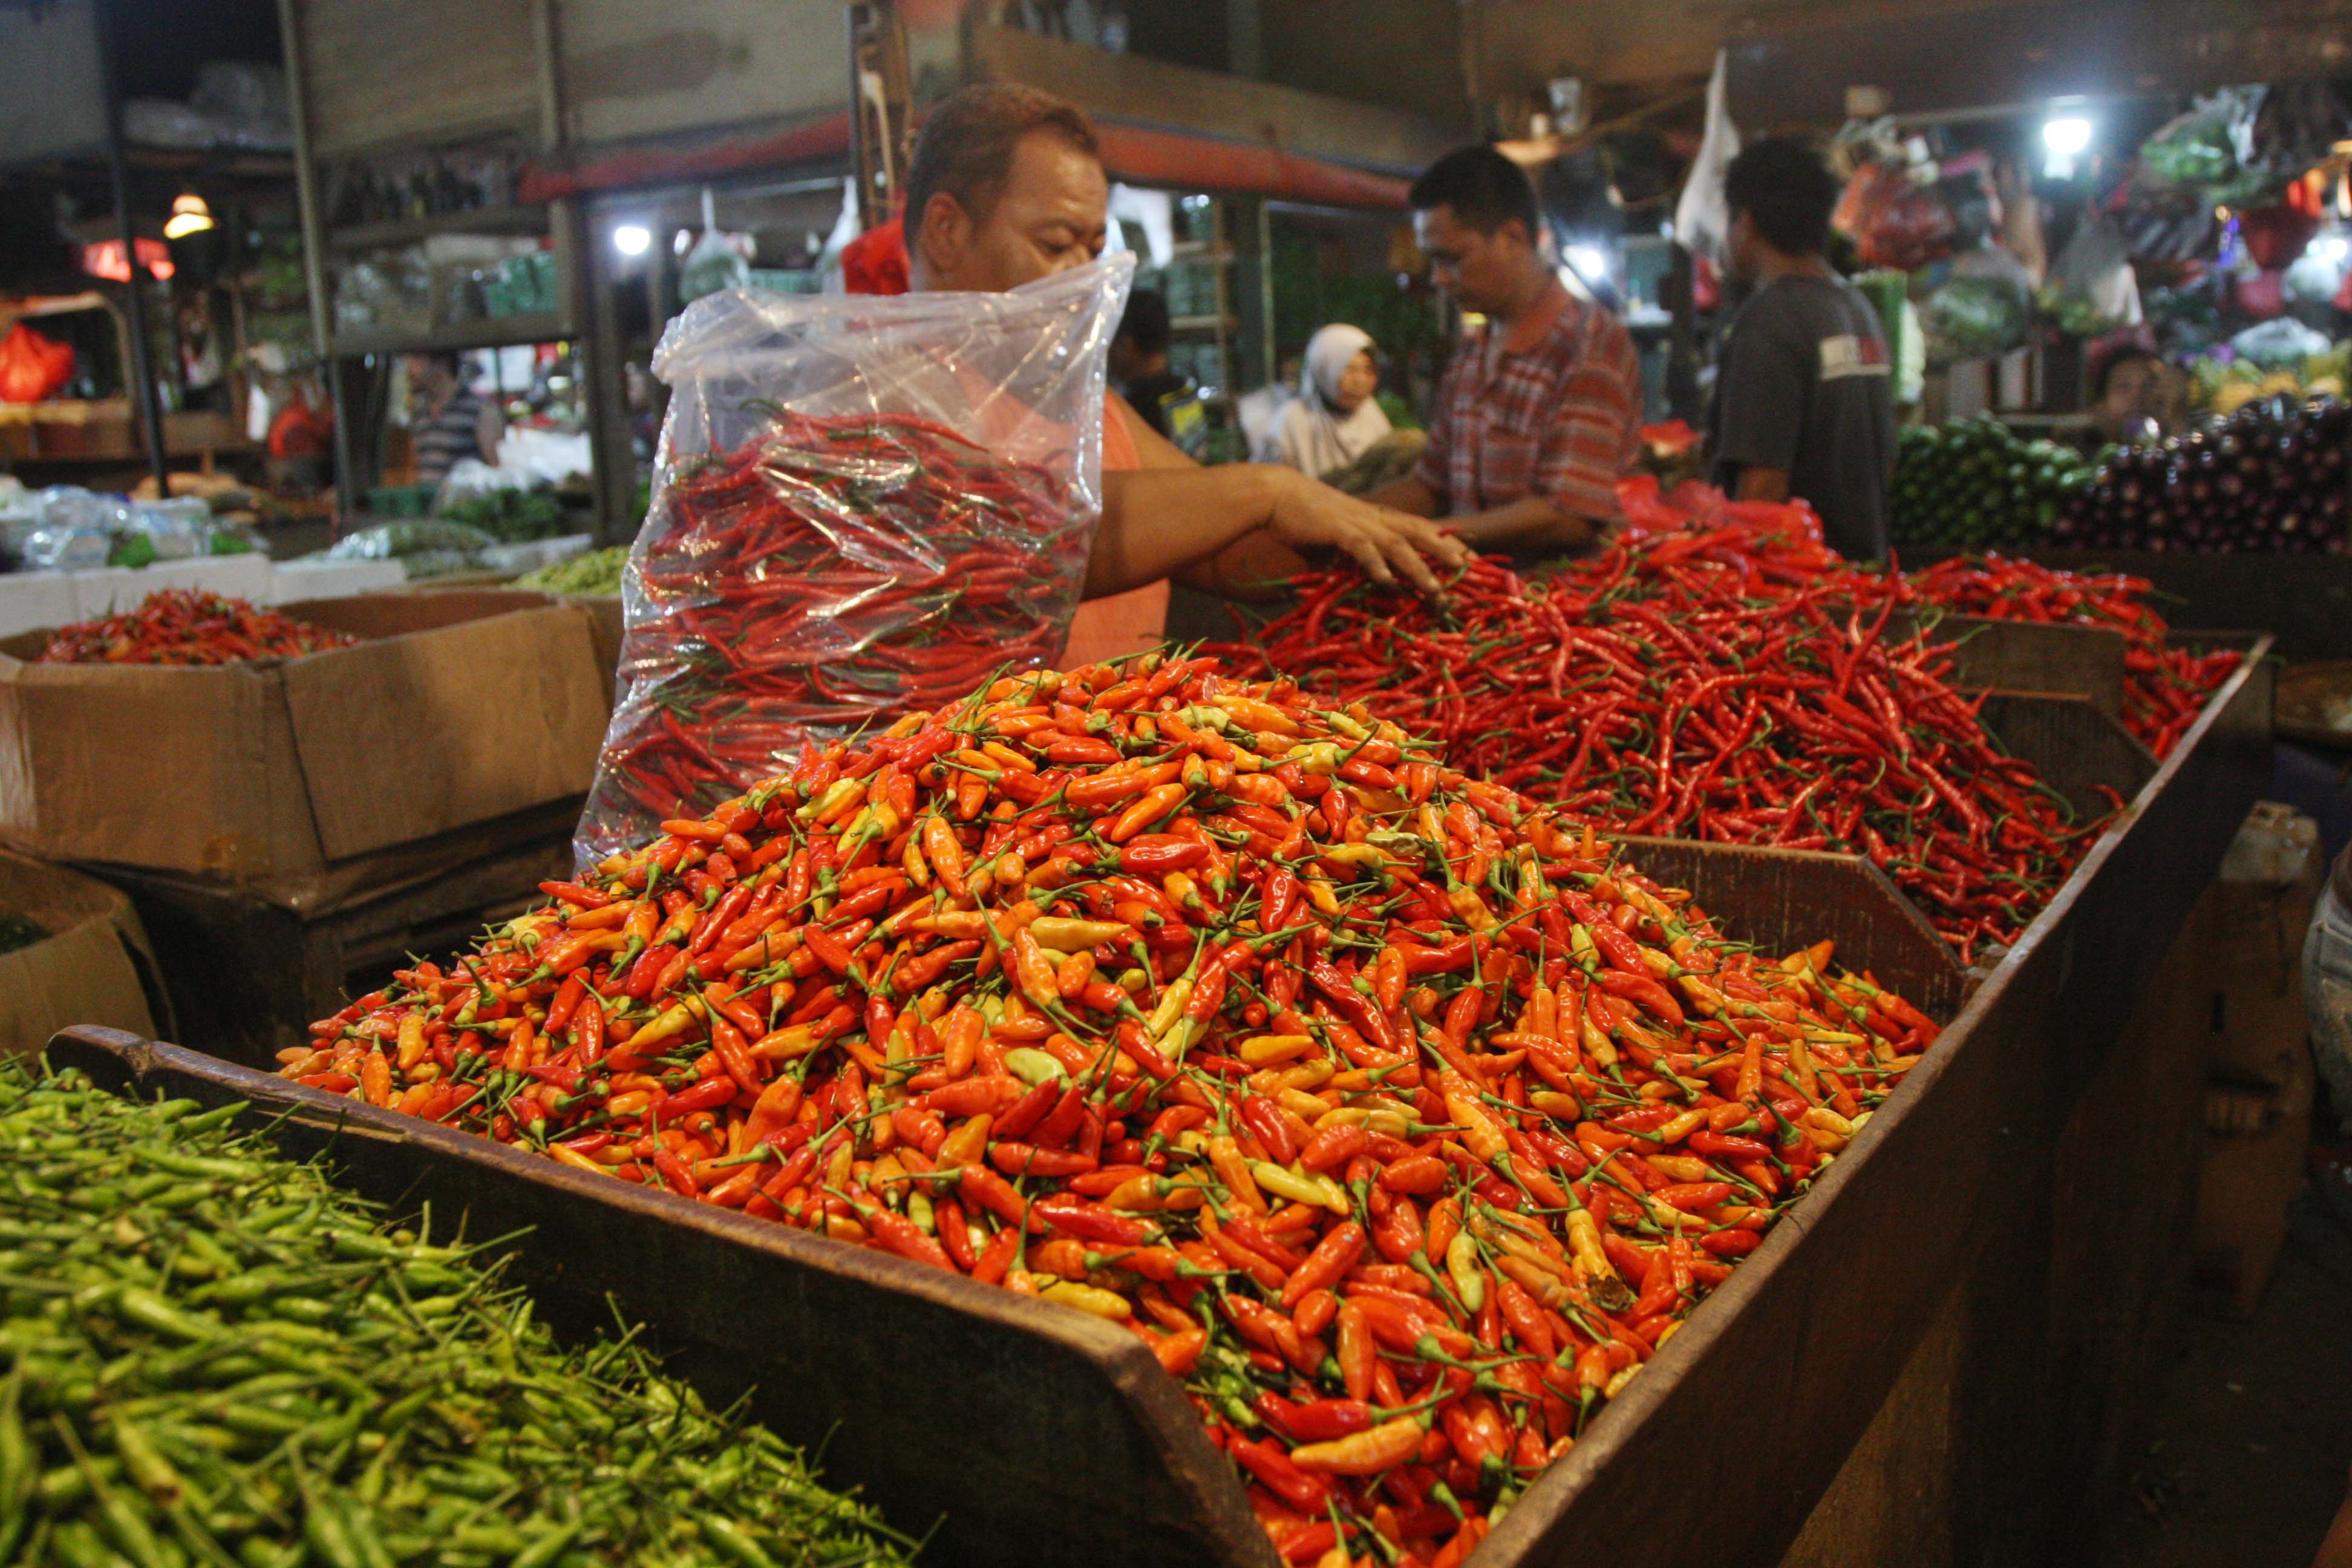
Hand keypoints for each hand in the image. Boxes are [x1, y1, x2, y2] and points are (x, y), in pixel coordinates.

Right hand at [1261, 469, 1474, 595]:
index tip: (1472, 561)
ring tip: (1436, 590)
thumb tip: (1376, 578)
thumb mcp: (1342, 535)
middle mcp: (1376, 519)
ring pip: (1399, 545)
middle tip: (1468, 574)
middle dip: (1447, 553)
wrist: (1277, 494)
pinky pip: (1362, 548)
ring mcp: (1358, 523)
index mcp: (1380, 518)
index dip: (1449, 543)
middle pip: (1422, 533)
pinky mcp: (1337, 530)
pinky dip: (1376, 565)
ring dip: (1419, 569)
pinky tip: (1387, 581)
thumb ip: (1361, 554)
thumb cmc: (1308, 517)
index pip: (1424, 528)